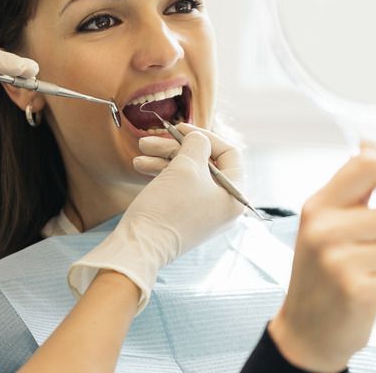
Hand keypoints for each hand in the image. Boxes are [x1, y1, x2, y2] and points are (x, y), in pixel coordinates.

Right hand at [68, 125, 244, 312]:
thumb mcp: (185, 166)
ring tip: (140, 152)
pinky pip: (179, 188)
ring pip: (188, 174)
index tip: (179, 128)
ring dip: (163, 159)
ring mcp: (205, 213)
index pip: (229, 153)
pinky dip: (163, 174)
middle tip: (149, 141)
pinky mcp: (186, 217)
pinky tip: (141, 166)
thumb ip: (196, 144)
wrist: (140, 247)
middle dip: (175, 148)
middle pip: (205, 163)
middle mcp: (224, 206)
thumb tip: (198, 139)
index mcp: (235, 195)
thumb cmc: (168, 206)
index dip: (204, 136)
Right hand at [270, 147, 375, 372]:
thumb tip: (370, 144)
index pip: (367, 166)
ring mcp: (338, 261)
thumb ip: (352, 188)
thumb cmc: (322, 273)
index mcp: (318, 207)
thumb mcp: (325, 224)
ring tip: (367, 279)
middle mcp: (324, 229)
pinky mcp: (356, 293)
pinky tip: (372, 302)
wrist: (304, 331)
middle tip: (368, 257)